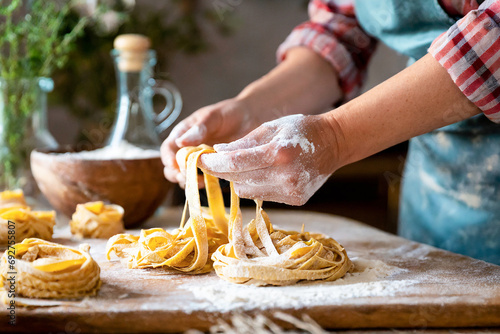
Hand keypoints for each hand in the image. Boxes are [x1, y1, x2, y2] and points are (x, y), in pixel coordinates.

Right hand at [161, 97, 258, 186]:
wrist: (252, 118)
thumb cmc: (230, 113)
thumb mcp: (214, 116)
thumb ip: (199, 128)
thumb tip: (180, 142)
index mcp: (184, 134)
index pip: (168, 149)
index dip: (168, 159)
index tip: (174, 166)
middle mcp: (190, 148)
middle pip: (174, 167)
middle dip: (177, 174)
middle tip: (187, 177)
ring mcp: (201, 160)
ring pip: (187, 176)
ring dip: (190, 182)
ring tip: (200, 181)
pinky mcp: (214, 168)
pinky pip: (205, 180)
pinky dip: (205, 184)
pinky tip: (212, 182)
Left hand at [198, 114, 340, 204]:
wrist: (333, 144)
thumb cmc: (301, 130)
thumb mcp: (271, 127)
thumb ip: (244, 142)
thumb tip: (217, 153)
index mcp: (279, 153)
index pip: (235, 162)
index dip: (214, 162)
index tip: (200, 159)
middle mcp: (286, 176)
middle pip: (238, 180)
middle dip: (224, 170)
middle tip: (216, 161)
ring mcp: (292, 191)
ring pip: (247, 191)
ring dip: (239, 179)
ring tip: (247, 165)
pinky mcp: (295, 200)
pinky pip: (262, 196)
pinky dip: (256, 185)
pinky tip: (265, 173)